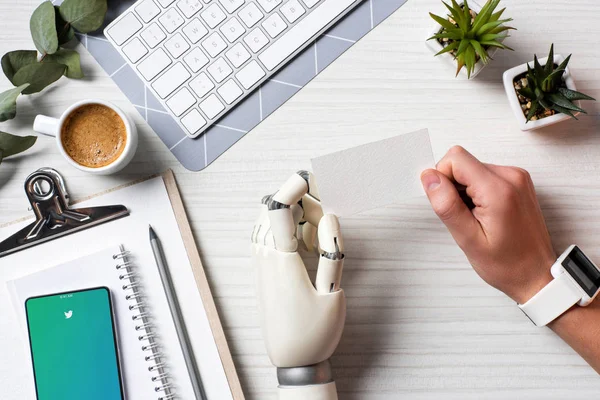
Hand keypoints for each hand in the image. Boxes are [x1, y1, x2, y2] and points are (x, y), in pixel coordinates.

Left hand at [251, 171, 345, 368]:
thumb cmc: (315, 333)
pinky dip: (283, 229)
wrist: (292, 363)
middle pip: (271, 211)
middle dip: (297, 202)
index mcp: (282, 263)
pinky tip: (303, 242)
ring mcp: (260, 266)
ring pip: (266, 223)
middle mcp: (265, 260)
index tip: (308, 178)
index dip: (291, 188)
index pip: (278, 212)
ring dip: (290, 215)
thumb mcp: (334, 295)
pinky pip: (265, 237)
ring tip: (316, 230)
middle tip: (324, 216)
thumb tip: (329, 218)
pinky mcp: (261, 273)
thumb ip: (332, 253)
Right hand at [420, 146, 555, 303]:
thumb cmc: (507, 264)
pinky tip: (484, 214)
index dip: (442, 179)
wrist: (537, 275)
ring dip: (465, 191)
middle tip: (464, 216)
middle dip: (453, 187)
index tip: (449, 205)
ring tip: (476, 218)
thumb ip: (447, 204)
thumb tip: (429, 177)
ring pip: (471, 168)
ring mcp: (517, 177)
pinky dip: (477, 192)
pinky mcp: (517, 181)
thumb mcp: (468, 239)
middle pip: (463, 162)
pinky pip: (484, 175)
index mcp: (499, 190)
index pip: (455, 159)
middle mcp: (511, 176)